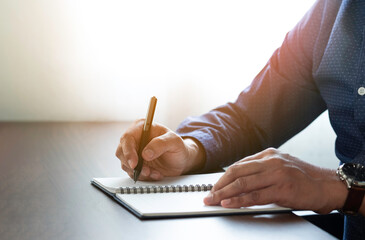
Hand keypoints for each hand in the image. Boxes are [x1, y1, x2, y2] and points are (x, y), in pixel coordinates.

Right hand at [116, 119, 204, 180]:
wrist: (181, 160)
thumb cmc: (178, 147)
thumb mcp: (174, 142)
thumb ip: (160, 144)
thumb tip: (145, 154)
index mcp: (142, 128)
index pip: (127, 138)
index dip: (128, 151)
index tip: (135, 163)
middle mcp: (135, 139)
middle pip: (121, 151)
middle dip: (133, 164)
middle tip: (146, 171)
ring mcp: (134, 152)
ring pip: (125, 164)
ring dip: (139, 172)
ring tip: (154, 172)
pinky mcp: (135, 164)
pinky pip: (132, 172)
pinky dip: (142, 176)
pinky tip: (154, 174)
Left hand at [203, 148, 346, 213]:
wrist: (327, 185)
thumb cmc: (303, 177)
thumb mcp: (280, 165)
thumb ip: (261, 169)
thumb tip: (239, 179)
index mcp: (268, 154)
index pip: (239, 165)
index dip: (223, 176)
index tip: (214, 185)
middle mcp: (271, 161)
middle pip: (236, 172)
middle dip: (219, 184)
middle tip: (208, 194)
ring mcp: (276, 174)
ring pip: (243, 183)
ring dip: (224, 193)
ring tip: (213, 200)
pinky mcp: (282, 189)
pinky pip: (255, 196)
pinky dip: (238, 200)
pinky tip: (229, 203)